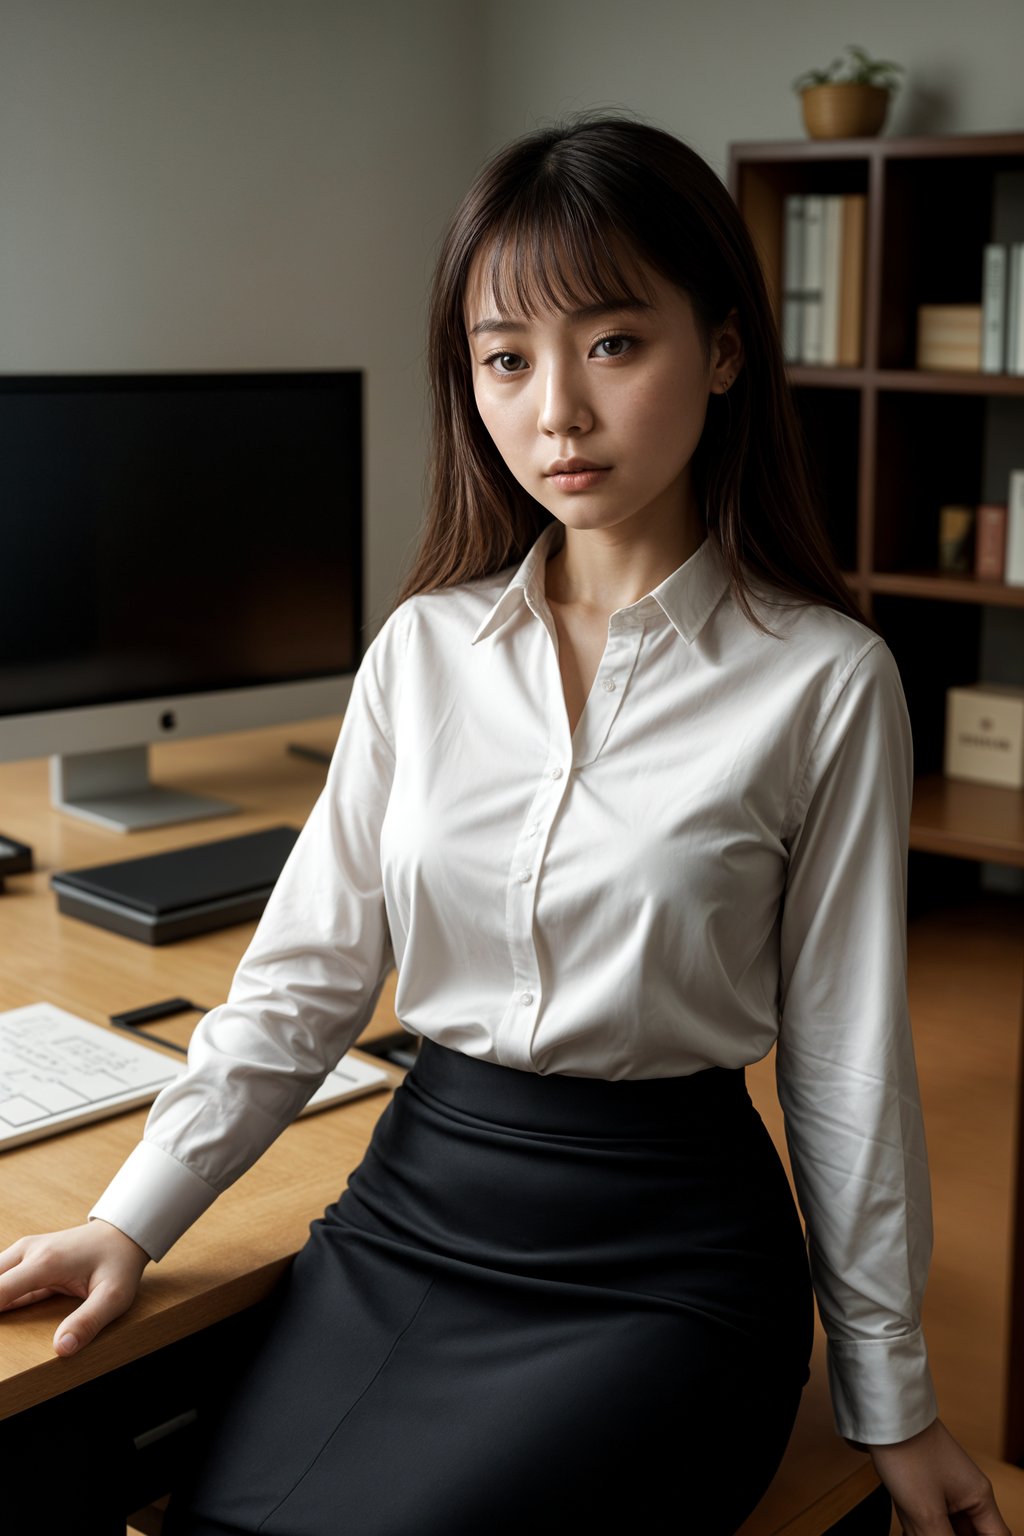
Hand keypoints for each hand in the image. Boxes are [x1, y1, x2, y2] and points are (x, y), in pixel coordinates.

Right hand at [0, 1219, 149, 1355]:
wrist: (123, 1235)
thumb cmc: (119, 1264)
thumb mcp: (113, 1297)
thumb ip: (87, 1322)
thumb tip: (60, 1349)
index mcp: (45, 1263)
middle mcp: (29, 1252)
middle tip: (1, 1334)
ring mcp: (25, 1251)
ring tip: (2, 1326)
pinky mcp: (26, 1257)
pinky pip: (1, 1278)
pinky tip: (1, 1310)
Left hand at [868, 1417, 1011, 1533]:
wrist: (881, 1417)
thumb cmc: (907, 1453)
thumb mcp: (927, 1512)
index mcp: (978, 1497)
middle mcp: (966, 1492)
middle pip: (967, 1533)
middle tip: (925, 1530)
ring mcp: (944, 1488)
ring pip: (944, 1526)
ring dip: (926, 1531)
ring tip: (912, 1521)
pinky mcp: (923, 1484)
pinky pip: (928, 1514)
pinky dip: (916, 1523)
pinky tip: (906, 1523)